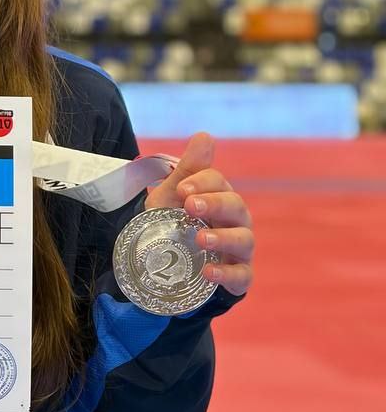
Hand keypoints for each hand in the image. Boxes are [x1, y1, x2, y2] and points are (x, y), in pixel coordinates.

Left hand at [144, 132, 253, 296]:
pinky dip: (227, 274)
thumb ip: (187, 170)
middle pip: (235, 206)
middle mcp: (234, 220)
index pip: (218, 182)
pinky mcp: (238, 276)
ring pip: (243, 239)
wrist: (169, 264)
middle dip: (214, 203)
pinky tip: (209, 272)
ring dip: (224, 237)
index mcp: (219, 196)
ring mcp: (239, 248)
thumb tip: (204, 136)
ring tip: (201, 238)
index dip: (202, 182)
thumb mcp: (172, 198)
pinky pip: (241, 275)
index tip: (182, 190)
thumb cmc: (175, 223)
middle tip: (190, 206)